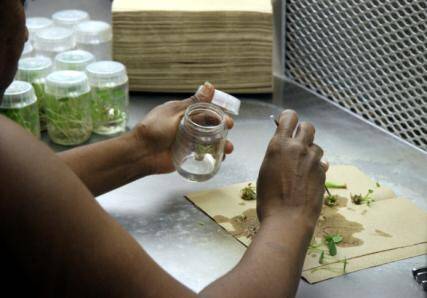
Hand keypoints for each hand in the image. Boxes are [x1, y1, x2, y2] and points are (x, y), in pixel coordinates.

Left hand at [132, 82, 233, 173]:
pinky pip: (203, 155)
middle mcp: (187, 126)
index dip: (219, 115)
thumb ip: (195, 102)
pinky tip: (220, 159)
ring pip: (209, 142)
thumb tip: (210, 85)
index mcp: (184, 113)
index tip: (228, 119)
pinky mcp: (186, 155)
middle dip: (223, 130)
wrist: (141, 153)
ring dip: (221, 144)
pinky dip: (212, 156)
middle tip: (228, 132)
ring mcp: (187, 141)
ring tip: (227, 150)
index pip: (206, 111)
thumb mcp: (176, 113)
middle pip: (210, 127)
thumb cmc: (154, 129)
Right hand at [256, 110, 326, 225]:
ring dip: (310, 152)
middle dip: (302, 131)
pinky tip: (307, 179)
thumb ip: (276, 154)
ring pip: (316, 146)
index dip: (288, 118)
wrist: (288, 220)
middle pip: (308, 127)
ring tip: (301, 167)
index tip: (286, 122)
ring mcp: (313, 160)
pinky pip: (321, 163)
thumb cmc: (269, 199)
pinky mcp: (323, 173)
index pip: (289, 117)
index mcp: (279, 145)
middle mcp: (298, 148)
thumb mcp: (266, 171)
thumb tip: (285, 149)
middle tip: (297, 142)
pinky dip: (315, 167)